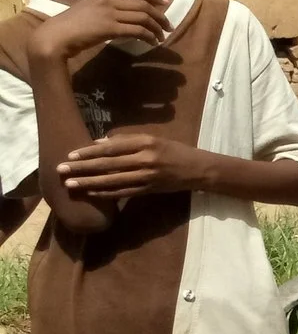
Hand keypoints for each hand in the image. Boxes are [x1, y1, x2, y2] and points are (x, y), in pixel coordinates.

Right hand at [27, 0, 169, 61]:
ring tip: (162, 36)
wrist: (55, 36)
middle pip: (142, 4)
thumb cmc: (68, 28)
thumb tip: (119, 18)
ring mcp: (109, 14)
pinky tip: (152, 42)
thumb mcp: (86, 11)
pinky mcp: (110, 28)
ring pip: (143, 17)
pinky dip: (148, 36)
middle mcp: (107, 2)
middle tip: (168, 25)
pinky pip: (137, 30)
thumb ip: (102, 10)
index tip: (164, 2)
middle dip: (159, 15)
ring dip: (156, 27)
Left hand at [59, 131, 207, 197]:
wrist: (199, 170)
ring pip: (112, 181)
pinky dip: (105, 193)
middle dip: (82, 168)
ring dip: (89, 183)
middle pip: (108, 164)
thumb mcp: (154, 139)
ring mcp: (147, 177)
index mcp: (146, 143)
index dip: (89, 152)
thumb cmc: (175, 151)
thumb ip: (127, 140)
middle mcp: (145, 159)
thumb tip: (99, 142)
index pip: (111, 148)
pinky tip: (91, 193)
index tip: (70, 155)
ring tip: (70, 184)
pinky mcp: (149, 190)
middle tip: (62, 170)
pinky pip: (123, 193)